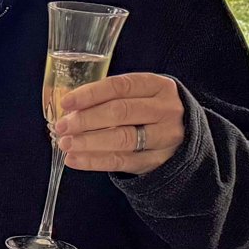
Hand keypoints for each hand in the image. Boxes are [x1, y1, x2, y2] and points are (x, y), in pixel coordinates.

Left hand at [52, 72, 186, 173]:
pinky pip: (121, 161)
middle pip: (120, 112)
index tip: (66, 102)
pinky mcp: (156, 161)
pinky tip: (74, 159)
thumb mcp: (142, 95)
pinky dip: (94, 161)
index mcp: (159, 86)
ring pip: (122, 139)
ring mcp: (164, 137)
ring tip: (65, 143)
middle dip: (86, 119)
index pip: (121, 86)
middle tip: (61, 126)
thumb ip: (112, 97)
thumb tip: (70, 107)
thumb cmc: (152, 111)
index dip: (91, 93)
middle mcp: (165, 110)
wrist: (186, 138)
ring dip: (88, 141)